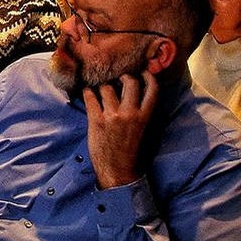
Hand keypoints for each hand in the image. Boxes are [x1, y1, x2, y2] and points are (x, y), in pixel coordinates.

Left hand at [82, 69, 158, 189]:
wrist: (118, 170)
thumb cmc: (129, 149)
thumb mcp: (142, 129)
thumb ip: (140, 111)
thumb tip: (134, 93)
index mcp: (145, 116)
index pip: (153, 89)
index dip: (148, 76)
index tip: (143, 71)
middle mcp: (130, 114)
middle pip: (129, 82)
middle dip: (123, 77)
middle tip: (117, 78)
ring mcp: (113, 116)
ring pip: (107, 87)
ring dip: (102, 87)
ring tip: (100, 91)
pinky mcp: (96, 120)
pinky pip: (90, 97)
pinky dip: (87, 93)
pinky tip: (87, 94)